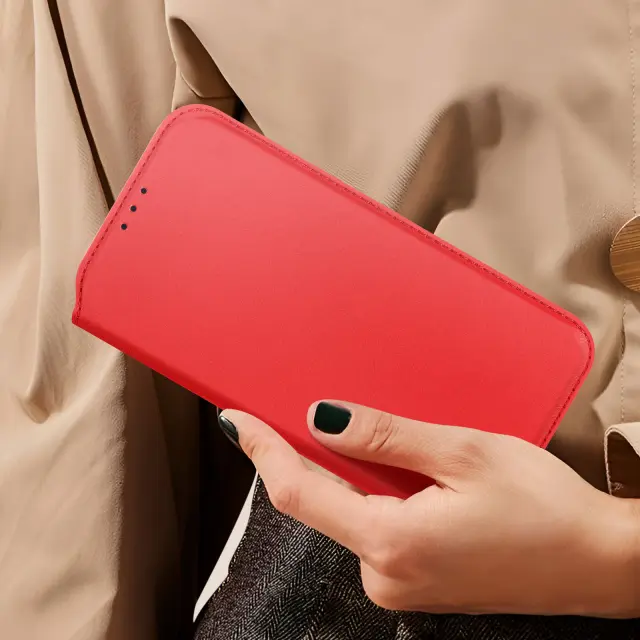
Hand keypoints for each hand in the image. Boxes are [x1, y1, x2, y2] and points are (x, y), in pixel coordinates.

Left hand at [221, 402, 639, 616]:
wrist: (597, 562)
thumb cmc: (544, 507)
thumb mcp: (463, 453)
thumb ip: (385, 438)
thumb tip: (322, 419)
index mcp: (393, 542)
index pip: (299, 493)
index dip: (262, 452)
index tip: (237, 421)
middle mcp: (386, 574)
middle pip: (321, 502)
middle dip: (306, 455)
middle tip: (295, 407)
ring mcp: (399, 583)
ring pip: (348, 513)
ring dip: (346, 472)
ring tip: (361, 432)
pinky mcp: (415, 579)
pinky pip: (373, 528)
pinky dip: (371, 493)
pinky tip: (396, 469)